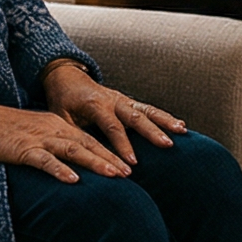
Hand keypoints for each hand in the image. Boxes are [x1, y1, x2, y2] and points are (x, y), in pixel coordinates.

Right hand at [0, 98, 128, 182]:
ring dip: (95, 162)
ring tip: (113, 174)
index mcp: (59, 126)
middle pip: (88, 144)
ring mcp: (40, 139)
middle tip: (129, 173)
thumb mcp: (38, 133)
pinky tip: (73, 180)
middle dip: (110, 159)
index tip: (128, 166)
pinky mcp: (24, 149)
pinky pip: (45, 161)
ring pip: (73, 151)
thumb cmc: (8, 131)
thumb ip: (56, 145)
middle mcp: (54, 130)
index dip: (111, 152)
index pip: (90, 140)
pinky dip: (60, 170)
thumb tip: (74, 162)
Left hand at [41, 61, 186, 165]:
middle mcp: (113, 100)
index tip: (132, 163)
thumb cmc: (62, 101)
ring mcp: (123, 99)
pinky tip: (180, 125)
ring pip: (147, 109)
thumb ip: (72, 134)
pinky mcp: (128, 101)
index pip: (112, 127)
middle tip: (167, 145)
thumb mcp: (60, 117)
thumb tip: (79, 158)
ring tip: (181, 131)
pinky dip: (164, 116)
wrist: (67, 77)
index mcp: (95, 104)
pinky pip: (149, 109)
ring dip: (165, 120)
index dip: (122, 145)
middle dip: (152, 132)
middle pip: (136, 116)